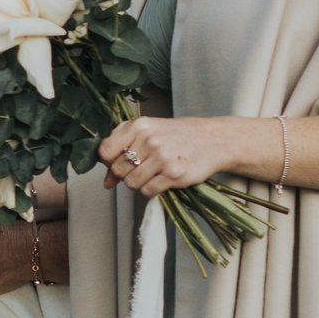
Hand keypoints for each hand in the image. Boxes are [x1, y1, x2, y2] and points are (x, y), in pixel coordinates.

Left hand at [100, 115, 240, 196]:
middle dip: (125, 174)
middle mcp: (149, 140)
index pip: (105, 151)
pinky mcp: (174, 174)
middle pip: (118, 170)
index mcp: (138, 126)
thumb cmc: (177, 136)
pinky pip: (148, 191)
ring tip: (152, 173)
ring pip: (131, 183)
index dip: (108, 161)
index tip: (117, 161)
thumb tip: (107, 182)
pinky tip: (161, 179)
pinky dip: (151, 190)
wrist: (213, 140)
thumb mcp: (147, 132)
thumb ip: (122, 150)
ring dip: (138, 183)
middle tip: (139, 168)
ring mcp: (162, 158)